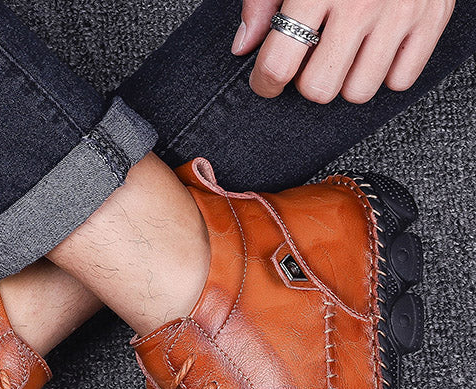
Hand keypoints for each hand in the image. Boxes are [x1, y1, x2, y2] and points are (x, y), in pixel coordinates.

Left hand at [232, 0, 454, 103]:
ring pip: (359, 91)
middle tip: (311, 61)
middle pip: (319, 88)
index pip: (279, 64)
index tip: (266, 81)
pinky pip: (401, 81)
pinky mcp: (433, 17)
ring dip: (347, 81)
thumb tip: (244, 45)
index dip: (265, 83)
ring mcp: (400, 12)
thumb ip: (262, 1)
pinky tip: (377, 50)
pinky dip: (386, 73)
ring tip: (346, 53)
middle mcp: (360, 3)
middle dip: (308, 80)